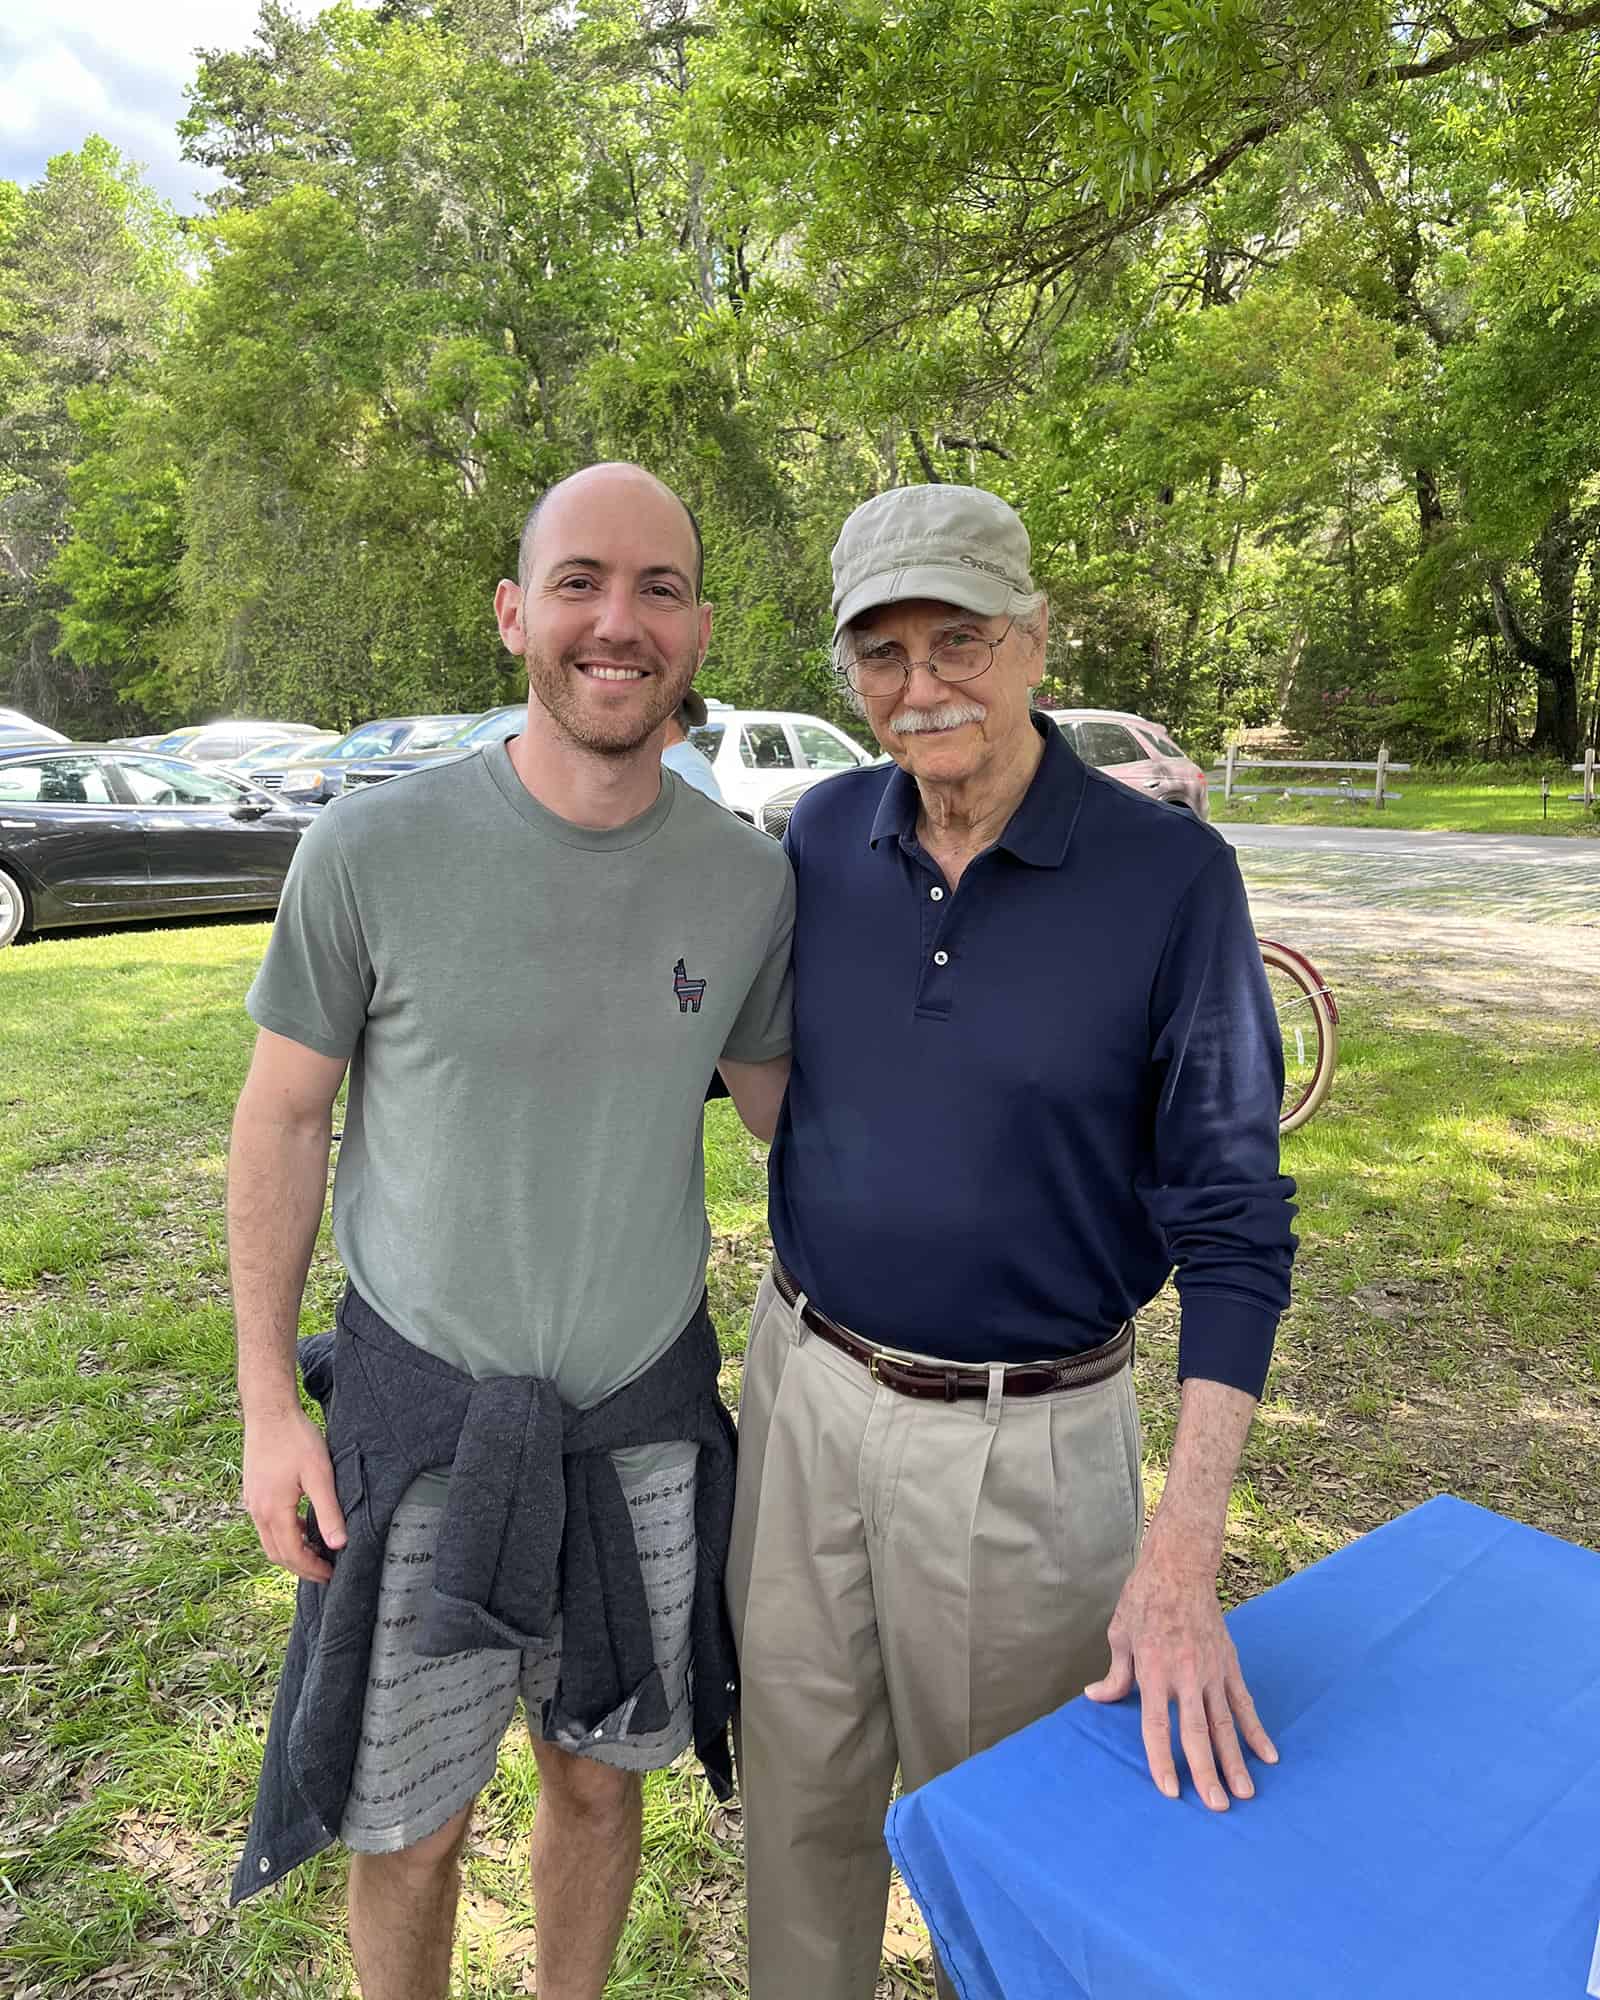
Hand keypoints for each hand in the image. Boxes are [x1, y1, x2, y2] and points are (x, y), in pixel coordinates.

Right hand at [242, 1406, 346, 1582]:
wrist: (269, 1411)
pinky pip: (266, 1525)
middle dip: (301, 1567)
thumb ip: (328, 1511)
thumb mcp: (319, 1475)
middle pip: (277, 1554)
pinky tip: (302, 1528)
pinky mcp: (253, 1492)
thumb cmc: (296, 1439)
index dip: (311, 1569)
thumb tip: (339, 1544)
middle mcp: (257, 1511)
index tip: (331, 1575)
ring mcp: (251, 1502)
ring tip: (316, 1553)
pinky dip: (284, 1535)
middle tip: (325, 1571)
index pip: (292, 1555)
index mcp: (273, 1511)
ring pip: (269, 1541)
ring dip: (291, 1552)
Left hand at [1085, 1549, 1276, 1810]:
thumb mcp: (1120, 1635)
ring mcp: (1212, 1671)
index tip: (1171, 1790)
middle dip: (1206, 1772)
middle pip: (1197, 1732)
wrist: (1179, 1567)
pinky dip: (1256, 1730)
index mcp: (1153, 1670)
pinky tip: (1268, 1756)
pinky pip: (1244, 1703)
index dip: (1163, 1759)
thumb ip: (1115, 1674)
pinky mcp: (1230, 1664)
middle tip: (1217, 1807)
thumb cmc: (1143, 1600)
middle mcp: (1185, 1675)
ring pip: (1226, 1723)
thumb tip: (1096, 1697)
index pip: (1157, 1726)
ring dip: (1236, 1760)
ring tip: (1245, 1793)